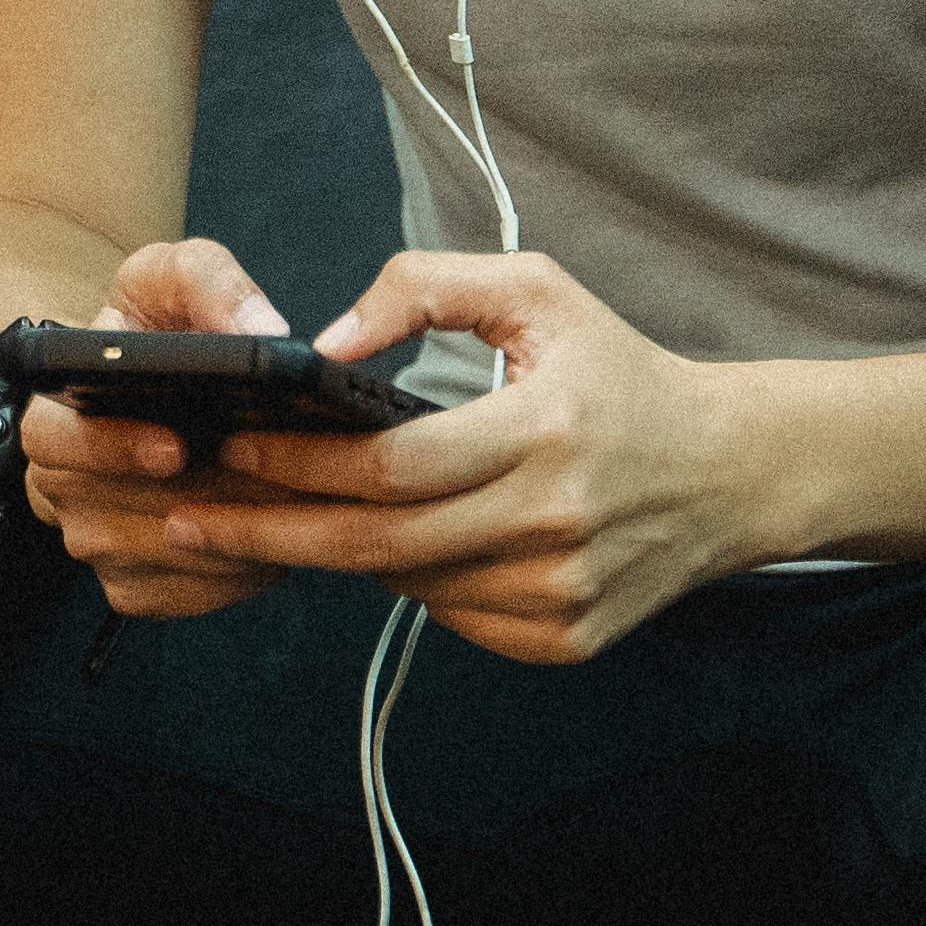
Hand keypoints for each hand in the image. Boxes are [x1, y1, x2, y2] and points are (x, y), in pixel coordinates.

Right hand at [23, 233, 298, 622]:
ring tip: (291, 496)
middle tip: (272, 476)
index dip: (110, 448)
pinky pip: (189, 593)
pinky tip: (272, 536)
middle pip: (118, 511)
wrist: (159, 390)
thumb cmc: (157, 334)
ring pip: (163, 557)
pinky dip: (238, 571)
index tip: (174, 446)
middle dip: (203, 495)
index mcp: (54, 415)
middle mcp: (62, 487)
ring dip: (231, 533)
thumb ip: (206, 282)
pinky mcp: (136, 586)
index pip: (52, 440)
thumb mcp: (171, 279)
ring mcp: (95, 543)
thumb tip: (258, 329)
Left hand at [165, 251, 792, 665]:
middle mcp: (554, 522)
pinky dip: (418, 580)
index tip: (226, 448)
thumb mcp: (538, 293)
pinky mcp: (566, 638)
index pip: (388, 464)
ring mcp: (561, 592)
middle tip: (194, 516)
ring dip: (344, 553)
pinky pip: (452, 617)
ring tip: (295, 517)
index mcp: (545, 431)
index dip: (295, 462)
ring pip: (407, 585)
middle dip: (270, 531)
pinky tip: (411, 542)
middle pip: (375, 544)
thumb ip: (422, 286)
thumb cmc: (619, 372)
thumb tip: (321, 349)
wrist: (731, 472)